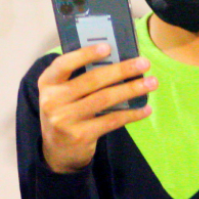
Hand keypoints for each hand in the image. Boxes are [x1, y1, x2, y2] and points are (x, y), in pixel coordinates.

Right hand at [38, 46, 154, 173]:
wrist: (56, 151)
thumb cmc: (65, 112)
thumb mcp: (62, 94)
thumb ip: (78, 78)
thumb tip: (115, 61)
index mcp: (47, 83)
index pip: (64, 64)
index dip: (85, 54)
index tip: (108, 47)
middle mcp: (52, 100)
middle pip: (91, 80)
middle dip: (121, 70)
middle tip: (144, 63)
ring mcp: (65, 120)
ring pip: (104, 99)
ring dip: (131, 89)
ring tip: (150, 83)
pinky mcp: (80, 136)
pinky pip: (111, 121)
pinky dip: (131, 114)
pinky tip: (145, 109)